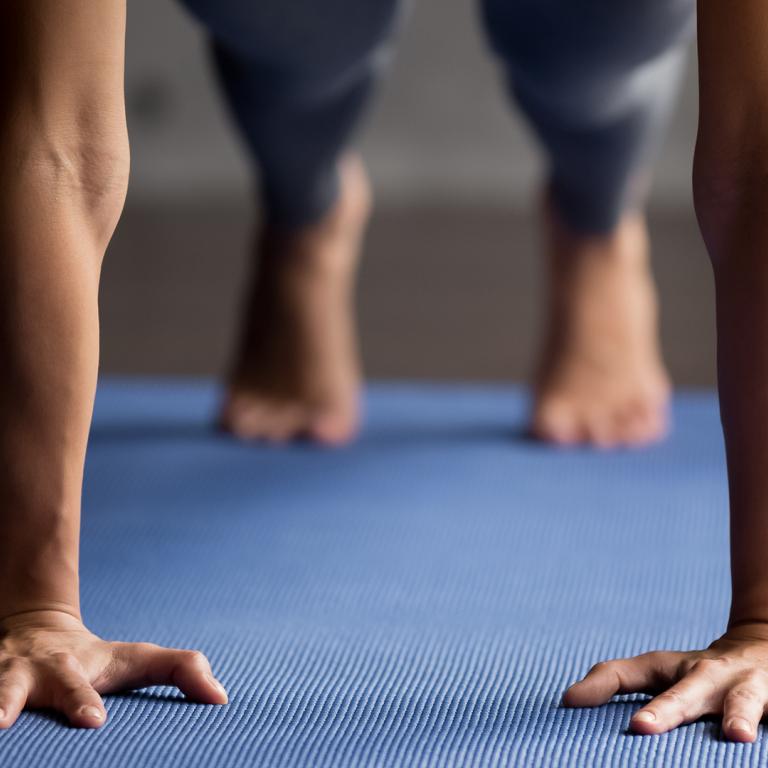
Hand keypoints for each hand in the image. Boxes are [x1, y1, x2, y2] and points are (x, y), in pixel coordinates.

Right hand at [0, 610, 227, 728]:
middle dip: (1, 701)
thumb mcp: (136, 659)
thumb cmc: (95, 659)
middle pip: (8, 688)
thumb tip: (224, 700)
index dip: (83, 703)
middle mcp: (21, 674)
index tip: (94, 722)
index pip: (78, 688)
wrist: (36, 633)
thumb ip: (182, 671)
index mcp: (68, 669)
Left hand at [563, 623, 767, 741]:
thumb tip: (566, 701)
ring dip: (739, 715)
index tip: (571, 704)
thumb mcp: (654, 670)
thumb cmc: (696, 674)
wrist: (766, 655)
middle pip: (686, 693)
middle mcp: (709, 677)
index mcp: (675, 670)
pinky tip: (762, 744)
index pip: (630, 675)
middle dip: (665, 709)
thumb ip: (611, 681)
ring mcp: (748, 691)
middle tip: (639, 727)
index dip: (603, 687)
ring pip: (743, 702)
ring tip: (737, 735)